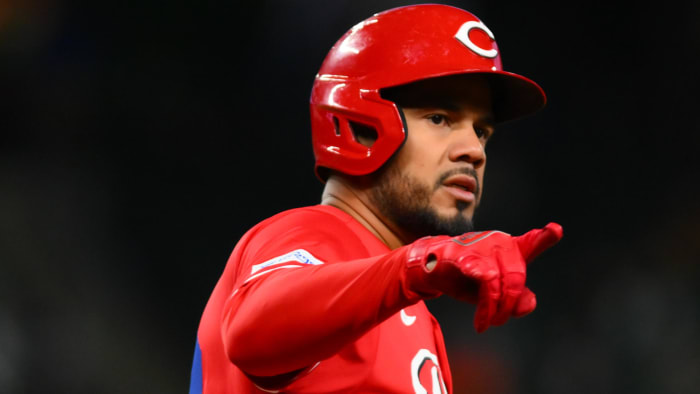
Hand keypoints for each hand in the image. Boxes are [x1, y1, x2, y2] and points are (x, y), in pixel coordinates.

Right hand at [405, 223, 562, 331]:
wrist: (430, 270)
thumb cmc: (466, 278)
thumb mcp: (495, 293)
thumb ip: (516, 299)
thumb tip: (528, 304)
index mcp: (511, 249)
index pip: (532, 243)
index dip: (545, 237)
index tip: (555, 230)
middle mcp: (499, 242)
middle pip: (516, 277)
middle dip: (509, 304)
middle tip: (498, 320)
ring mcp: (480, 245)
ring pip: (499, 281)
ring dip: (494, 308)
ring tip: (487, 322)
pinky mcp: (462, 254)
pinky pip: (483, 277)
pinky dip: (485, 303)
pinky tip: (481, 318)